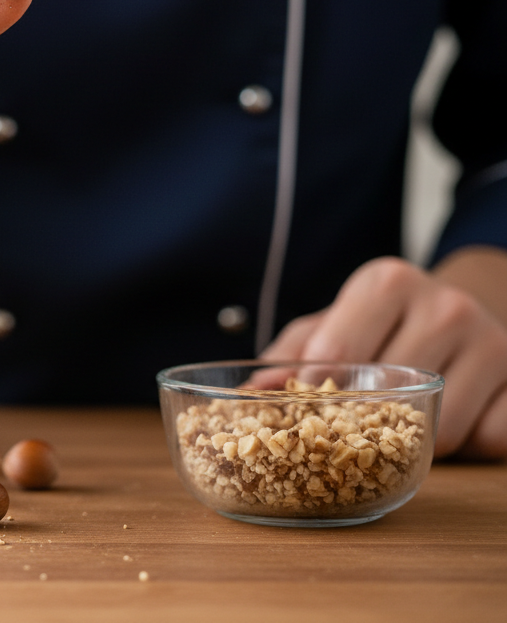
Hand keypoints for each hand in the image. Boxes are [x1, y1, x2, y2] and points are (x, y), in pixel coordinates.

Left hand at [261, 253, 506, 458]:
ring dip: (412, 442)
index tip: (305, 408)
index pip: (335, 355)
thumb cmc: (379, 325)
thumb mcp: (330, 325)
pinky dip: (467, 446)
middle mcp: (445, 306)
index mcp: (387, 283)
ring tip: (401, 421)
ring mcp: (493, 343)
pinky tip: (452, 421)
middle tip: (353, 425)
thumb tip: (247, 394)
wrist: (460, 310)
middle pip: (386, 397)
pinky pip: (489, 439)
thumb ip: (288, 355)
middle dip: (362, 423)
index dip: (314, 394)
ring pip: (438, 428)